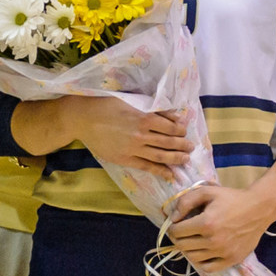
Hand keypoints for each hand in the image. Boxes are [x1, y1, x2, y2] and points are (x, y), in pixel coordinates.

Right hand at [67, 95, 192, 172]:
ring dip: (176, 158)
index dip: (181, 130)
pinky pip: (147, 167)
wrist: (84, 118)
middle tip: (191, 147)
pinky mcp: (125, 159)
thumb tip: (175, 115)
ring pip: (161, 156)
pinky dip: (160, 171)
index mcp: (144, 118)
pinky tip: (170, 174)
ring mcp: (133, 149)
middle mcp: (141, 135)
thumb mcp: (132, 101)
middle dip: (183, 145)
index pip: (170, 127)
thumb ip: (154, 109)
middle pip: (169, 142)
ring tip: (185, 159)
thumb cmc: (107, 105)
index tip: (185, 131)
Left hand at [165, 181, 275, 273]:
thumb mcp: (208, 191)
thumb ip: (186, 201)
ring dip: (188, 249)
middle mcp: (213, 240)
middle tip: (183, 232)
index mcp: (206, 223)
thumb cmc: (232, 198)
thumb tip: (172, 217)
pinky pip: (208, 268)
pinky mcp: (231, 260)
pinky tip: (203, 252)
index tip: (176, 224)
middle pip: (182, 246)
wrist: (259, 209)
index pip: (176, 232)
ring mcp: (223, 252)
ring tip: (193, 241)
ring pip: (193, 258)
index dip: (172, 227)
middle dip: (178, 238)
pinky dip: (201, 262)